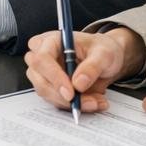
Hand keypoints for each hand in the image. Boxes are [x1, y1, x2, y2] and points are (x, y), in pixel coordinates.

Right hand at [25, 28, 145, 113]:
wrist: (105, 59)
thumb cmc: (101, 49)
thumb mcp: (104, 54)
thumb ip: (92, 66)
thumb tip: (78, 83)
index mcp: (51, 40)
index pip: (42, 59)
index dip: (54, 77)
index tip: (71, 93)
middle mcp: (42, 56)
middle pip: (40, 79)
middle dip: (63, 96)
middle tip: (88, 102)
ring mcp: (43, 73)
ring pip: (47, 93)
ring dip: (71, 103)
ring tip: (96, 101)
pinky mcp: (49, 87)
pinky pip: (55, 100)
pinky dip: (73, 105)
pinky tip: (92, 102)